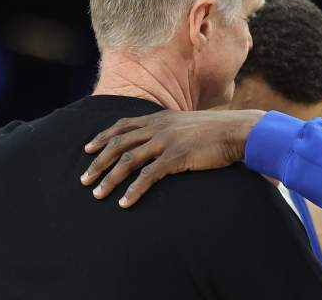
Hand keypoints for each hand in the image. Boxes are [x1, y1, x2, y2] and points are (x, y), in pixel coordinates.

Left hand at [80, 109, 264, 207]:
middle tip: (84, 179)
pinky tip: (125, 202)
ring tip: (97, 194)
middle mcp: (159, 127)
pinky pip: (147, 176)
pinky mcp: (176, 158)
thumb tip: (164, 139)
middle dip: (98, 162)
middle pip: (119, 143)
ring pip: (127, 160)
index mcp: (160, 118)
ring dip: (110, 178)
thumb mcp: (189, 123)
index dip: (103, 137)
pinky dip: (133, 190)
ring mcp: (166, 142)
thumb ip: (173, 129)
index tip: (88, 148)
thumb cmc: (218, 130)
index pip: (123, 126)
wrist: (237, 131)